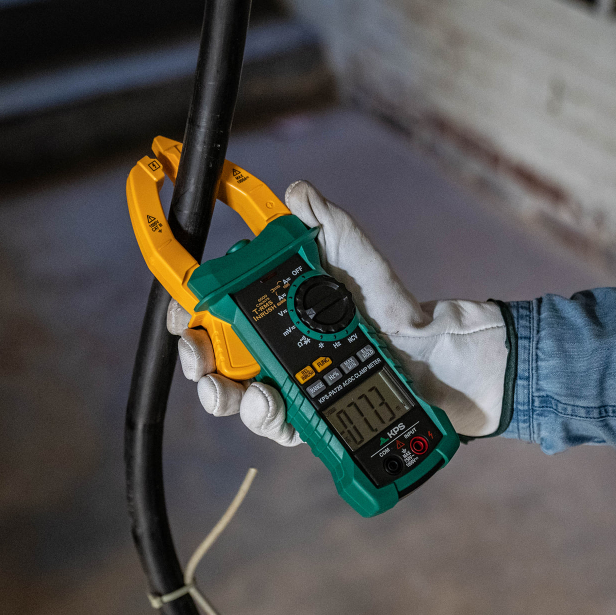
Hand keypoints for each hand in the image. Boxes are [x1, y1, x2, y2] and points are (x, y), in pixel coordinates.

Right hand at [168, 180, 508, 444]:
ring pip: (238, 398)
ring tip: (227, 388)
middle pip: (216, 360)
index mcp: (274, 311)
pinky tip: (267, 403)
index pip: (217, 314)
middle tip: (198, 357)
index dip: (191, 315)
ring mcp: (290, 385)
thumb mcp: (357, 256)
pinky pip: (276, 424)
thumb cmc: (390, 304)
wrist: (432, 355)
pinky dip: (264, 416)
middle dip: (196, 360)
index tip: (183, 315)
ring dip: (221, 395)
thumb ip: (325, 224)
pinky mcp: (310, 418)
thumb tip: (295, 191)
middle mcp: (275, 350)